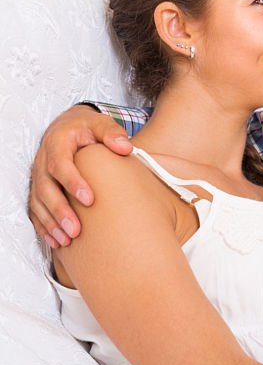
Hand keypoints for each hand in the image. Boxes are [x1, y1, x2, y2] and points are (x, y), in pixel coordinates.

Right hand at [28, 105, 131, 247]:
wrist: (67, 128)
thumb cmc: (87, 128)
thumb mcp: (101, 123)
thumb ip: (113, 133)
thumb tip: (125, 147)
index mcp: (57, 144)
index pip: (60, 165)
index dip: (72, 182)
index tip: (89, 199)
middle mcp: (42, 162)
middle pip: (45, 189)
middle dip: (59, 211)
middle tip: (76, 230)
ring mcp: (38, 177)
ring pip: (38, 203)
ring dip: (51, 223)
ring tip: (67, 240)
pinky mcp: (39, 189)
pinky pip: (36, 210)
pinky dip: (44, 227)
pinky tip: (57, 241)